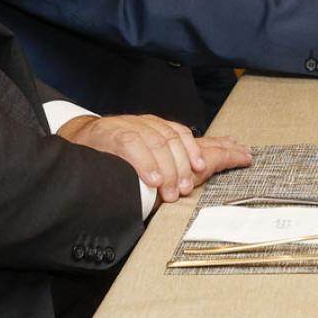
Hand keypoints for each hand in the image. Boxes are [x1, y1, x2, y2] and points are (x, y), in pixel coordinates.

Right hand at [57, 113, 252, 202]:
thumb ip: (171, 164)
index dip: (216, 148)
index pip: (193, 137)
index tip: (238, 157)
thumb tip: (203, 174)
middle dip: (187, 164)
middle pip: (177, 140)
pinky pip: (133, 146)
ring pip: (159, 144)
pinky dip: (145, 163)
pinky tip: (154, 180)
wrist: (79, 141)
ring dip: (168, 169)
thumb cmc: (116, 156)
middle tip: (190, 187)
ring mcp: (132, 127)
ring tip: (173, 191)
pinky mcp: (112, 135)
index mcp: (162, 132)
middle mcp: (150, 126)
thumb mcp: (149, 160)